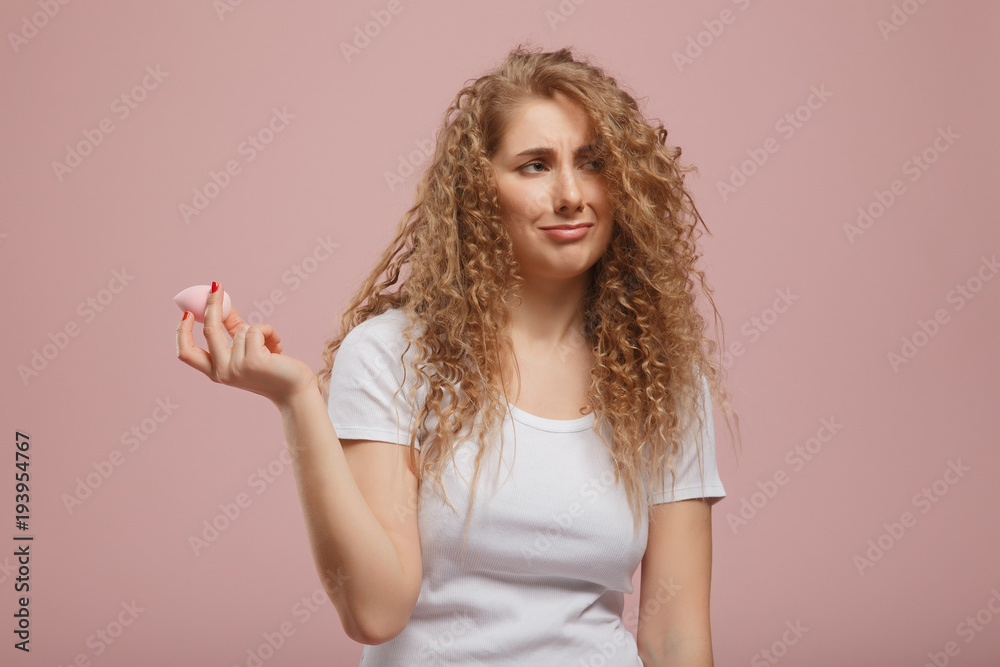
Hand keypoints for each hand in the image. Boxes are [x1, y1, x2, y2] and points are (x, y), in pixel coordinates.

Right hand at [176, 281, 316, 405]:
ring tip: (272, 346)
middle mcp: (223, 373)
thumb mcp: (249, 350)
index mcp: (217, 373)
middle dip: (211, 305)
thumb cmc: (274, 370)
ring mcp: (237, 367)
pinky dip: (269, 331)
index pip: (187, 354)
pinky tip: (278, 346)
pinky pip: (256, 329)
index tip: (187, 313)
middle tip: (216, 286)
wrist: (296, 391)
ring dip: (259, 331)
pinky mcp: (254, 361)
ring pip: (241, 329)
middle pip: (209, 331)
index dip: (182, 332)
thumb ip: (234, 331)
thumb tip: (222, 306)